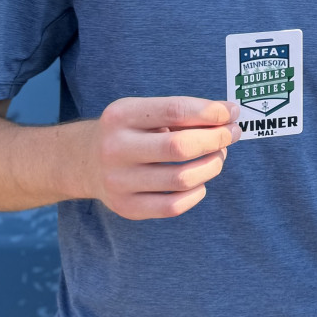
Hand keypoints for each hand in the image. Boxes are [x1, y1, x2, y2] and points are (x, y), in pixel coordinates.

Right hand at [80, 96, 240, 218]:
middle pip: (179, 147)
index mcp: (121, 116)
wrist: (84, 162)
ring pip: (181, 179)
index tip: (231, 112)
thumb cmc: (129, 132)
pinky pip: (173, 206)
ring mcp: (119, 181)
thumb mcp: (144, 111)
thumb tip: (228, 117)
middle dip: (216, 139)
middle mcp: (115, 148)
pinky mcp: (126, 207)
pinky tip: (200, 181)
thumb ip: (182, 112)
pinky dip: (197, 192)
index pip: (175, 110)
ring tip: (218, 156)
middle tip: (231, 134)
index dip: (211, 112)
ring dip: (211, 166)